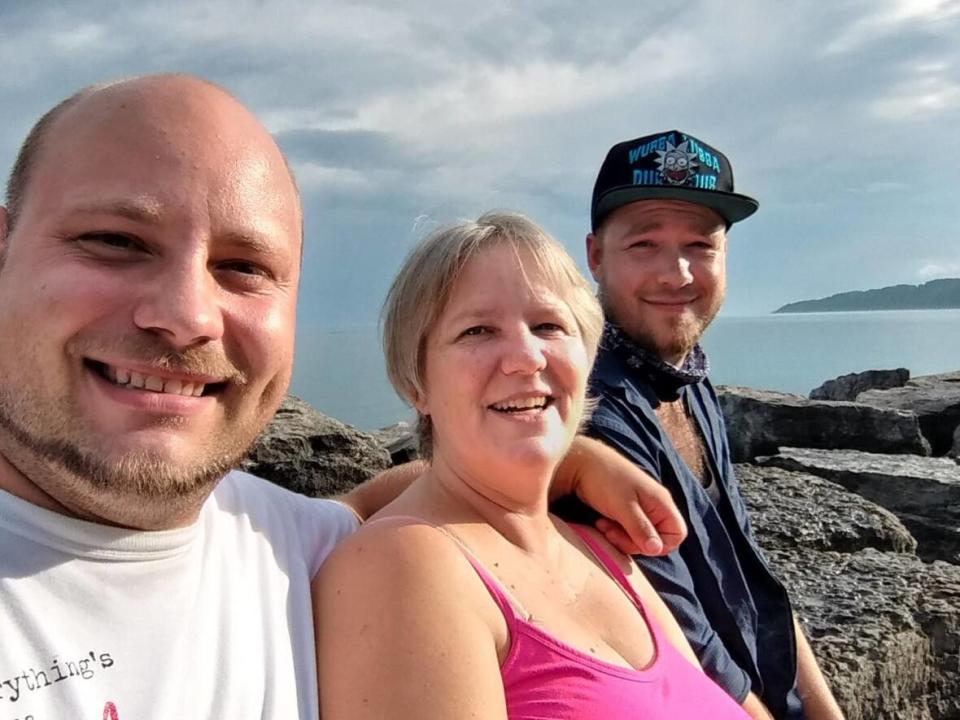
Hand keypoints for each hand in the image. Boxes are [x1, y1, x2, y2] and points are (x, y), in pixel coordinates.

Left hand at [557, 436, 685, 554]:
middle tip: (612, 533)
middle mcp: (654, 506)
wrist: (581, 462)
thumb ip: (640, 528)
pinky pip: (626, 531)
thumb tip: (656, 550)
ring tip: (603, 526)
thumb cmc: (604, 479)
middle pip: (656, 539)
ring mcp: (639, 509)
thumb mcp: (622, 506)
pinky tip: (601, 523)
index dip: (661, 545)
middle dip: (633, 542)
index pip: (677, 534)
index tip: (638, 543)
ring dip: (621, 537)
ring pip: (639, 537)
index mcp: (660, 502)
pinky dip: (614, 532)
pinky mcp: (625, 511)